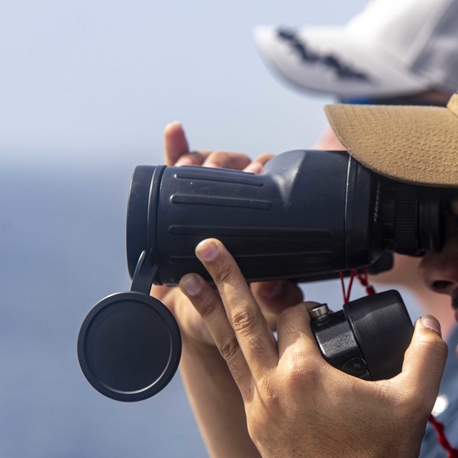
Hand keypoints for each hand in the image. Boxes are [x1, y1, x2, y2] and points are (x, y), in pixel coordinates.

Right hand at [150, 122, 302, 341]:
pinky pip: (176, 170)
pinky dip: (177, 147)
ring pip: (207, 165)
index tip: (257, 169)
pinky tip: (176, 131)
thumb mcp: (264, 308)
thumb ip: (277, 299)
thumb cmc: (240, 314)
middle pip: (236, 166)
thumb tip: (281, 287)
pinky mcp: (177, 208)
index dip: (263, 167)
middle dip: (227, 160)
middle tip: (219, 169)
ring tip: (192, 163)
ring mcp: (206, 204)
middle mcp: (238, 207)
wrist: (201, 326)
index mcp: (265, 222)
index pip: (269, 181)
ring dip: (200, 156)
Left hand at [180, 238, 446, 457]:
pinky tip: (223, 344)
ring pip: (229, 346)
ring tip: (187, 282)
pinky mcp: (255, 427)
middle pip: (245, 318)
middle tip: (206, 245)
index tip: (312, 304)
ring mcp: (258, 407)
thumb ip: (426, 355)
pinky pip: (237, 379)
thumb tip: (431, 324)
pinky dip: (228, 353)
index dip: (305, 303)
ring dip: (209, 310)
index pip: (298, 317)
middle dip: (226, 277)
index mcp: (306, 371)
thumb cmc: (378, 457)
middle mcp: (274, 384)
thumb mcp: (413, 401)